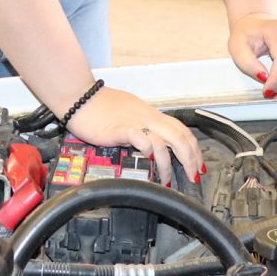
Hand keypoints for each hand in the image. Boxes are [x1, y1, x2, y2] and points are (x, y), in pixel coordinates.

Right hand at [66, 87, 202, 186]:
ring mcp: (134, 122)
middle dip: (190, 158)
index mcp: (150, 114)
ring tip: (167, 179)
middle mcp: (146, 117)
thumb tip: (150, 142)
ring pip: (164, 140)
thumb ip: (141, 126)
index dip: (193, 147)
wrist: (79, 96)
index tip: (198, 163)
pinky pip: (140, 137)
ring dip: (170, 163)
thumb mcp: (128, 113)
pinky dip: (149, 148)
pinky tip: (150, 158)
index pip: (181, 129)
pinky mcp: (119, 129)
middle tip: (193, 175)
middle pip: (179, 136)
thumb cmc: (98, 105)